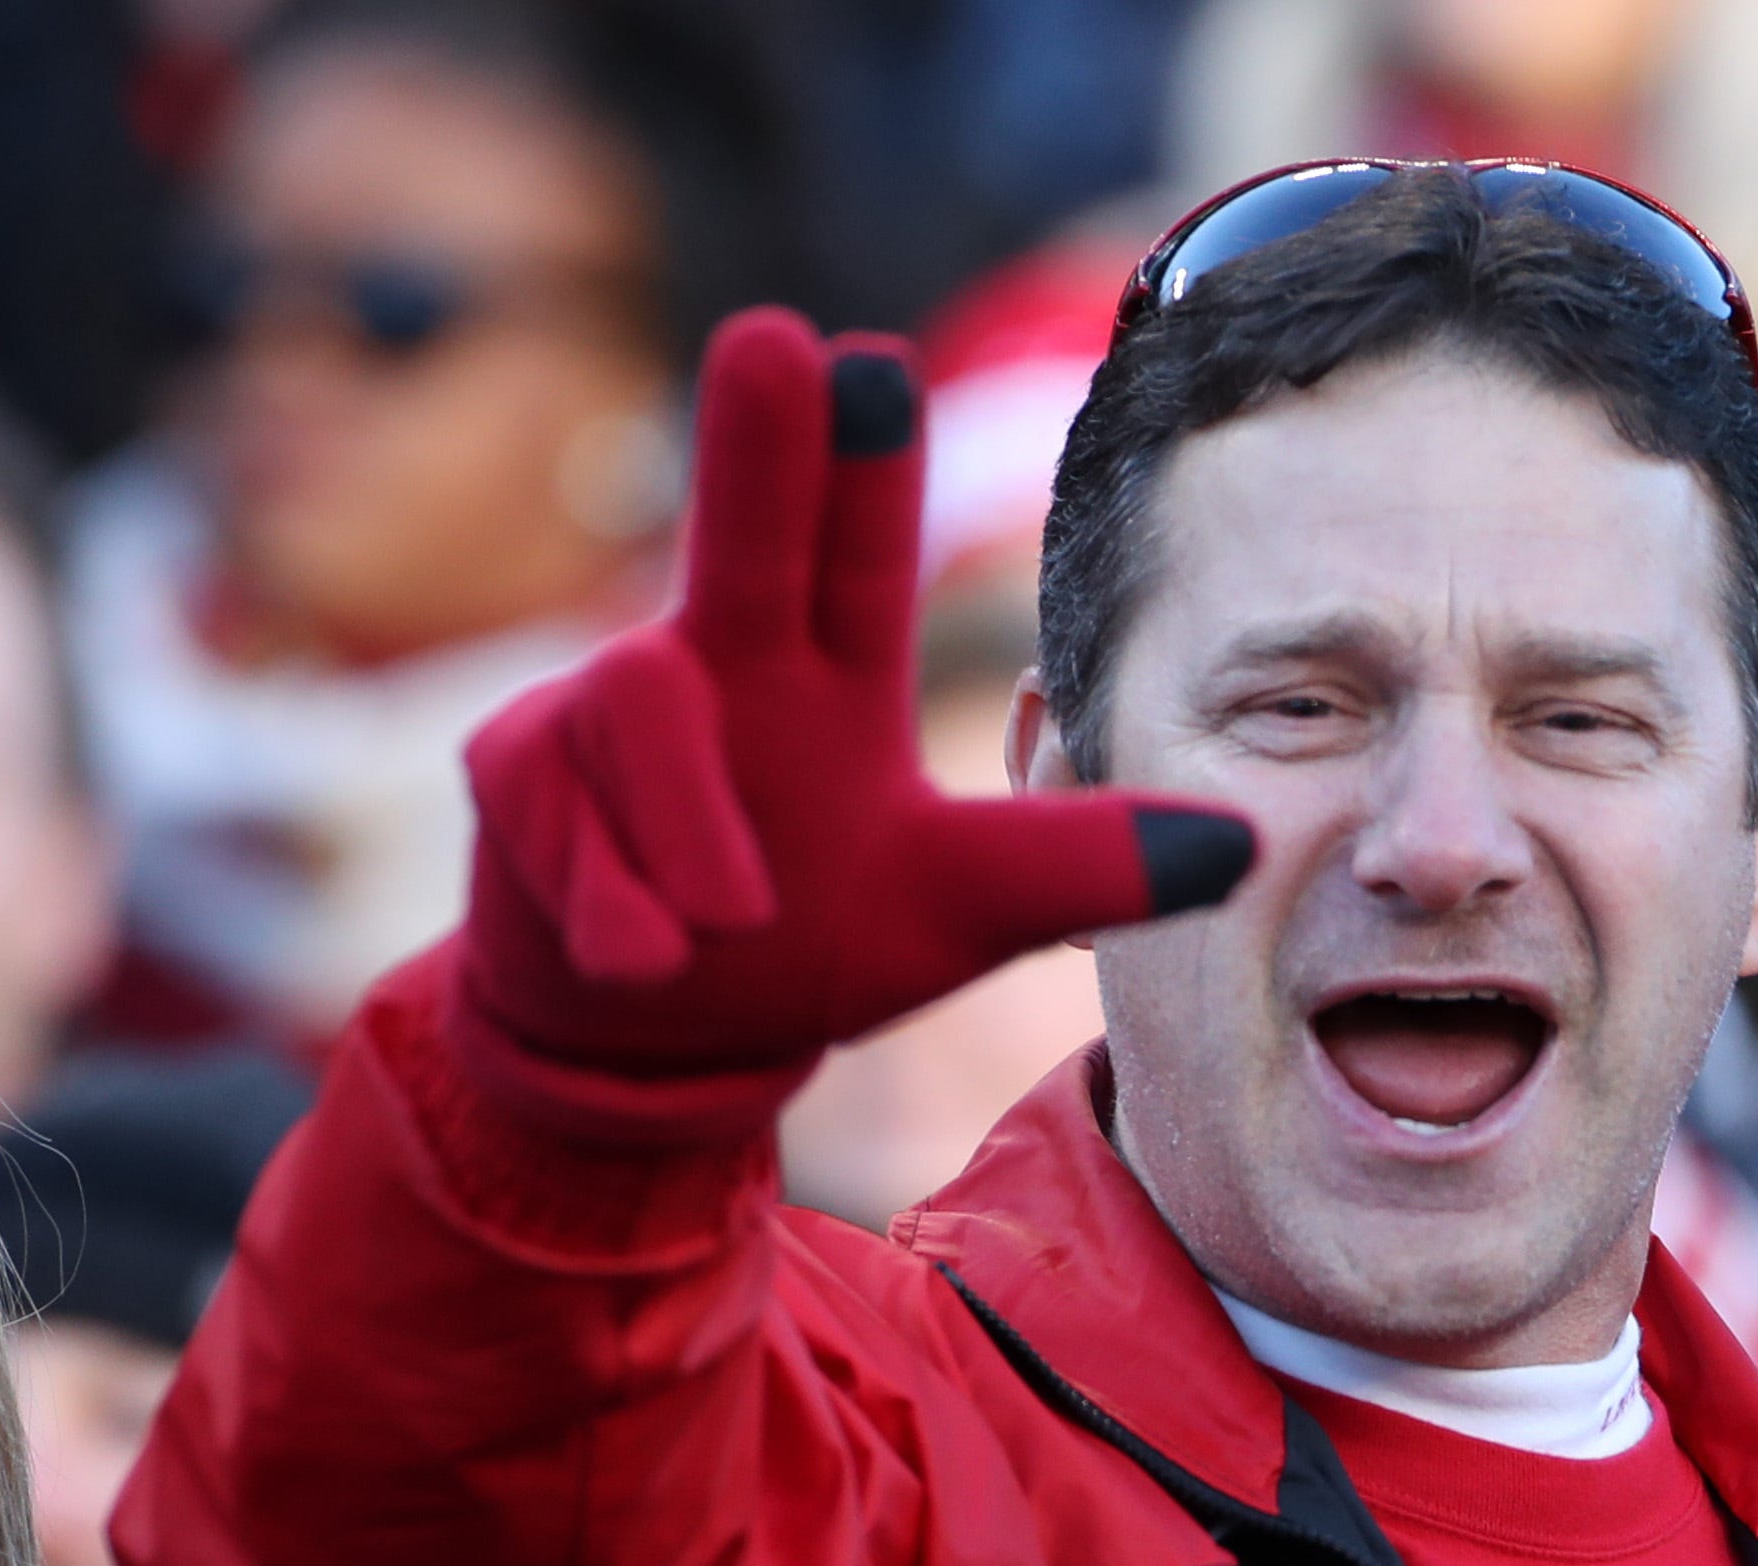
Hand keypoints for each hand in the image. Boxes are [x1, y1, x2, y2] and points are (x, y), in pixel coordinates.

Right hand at [454, 307, 1251, 1134]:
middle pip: (738, 535)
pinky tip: (640, 954)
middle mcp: (718, 662)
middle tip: (774, 338)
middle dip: (755, 445)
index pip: (855, 553)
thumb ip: (1081, 868)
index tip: (870, 357)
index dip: (863, 462)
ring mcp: (604, 706)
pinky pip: (560, 815)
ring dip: (695, 831)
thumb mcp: (961, 909)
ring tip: (730, 918)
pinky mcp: (516, 769)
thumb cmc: (810, 938)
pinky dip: (614, 902)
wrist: (654, 1035)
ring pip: (640, 708)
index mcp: (826, 675)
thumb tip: (1240, 846)